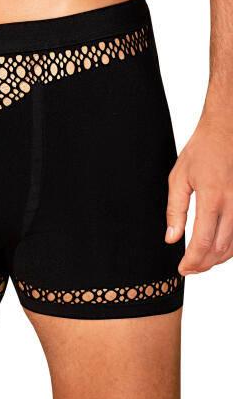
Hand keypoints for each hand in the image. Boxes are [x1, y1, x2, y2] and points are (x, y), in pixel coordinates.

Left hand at [165, 115, 232, 274]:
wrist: (228, 130)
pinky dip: (230, 247)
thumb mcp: (179, 178)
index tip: (182, 269)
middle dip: (203, 265)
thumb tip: (171, 238)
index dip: (191, 261)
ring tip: (200, 262)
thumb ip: (175, 210)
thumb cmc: (202, 150)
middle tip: (189, 269)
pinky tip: (216, 248)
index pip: (202, 242)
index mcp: (212, 197)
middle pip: (220, 249)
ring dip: (217, 259)